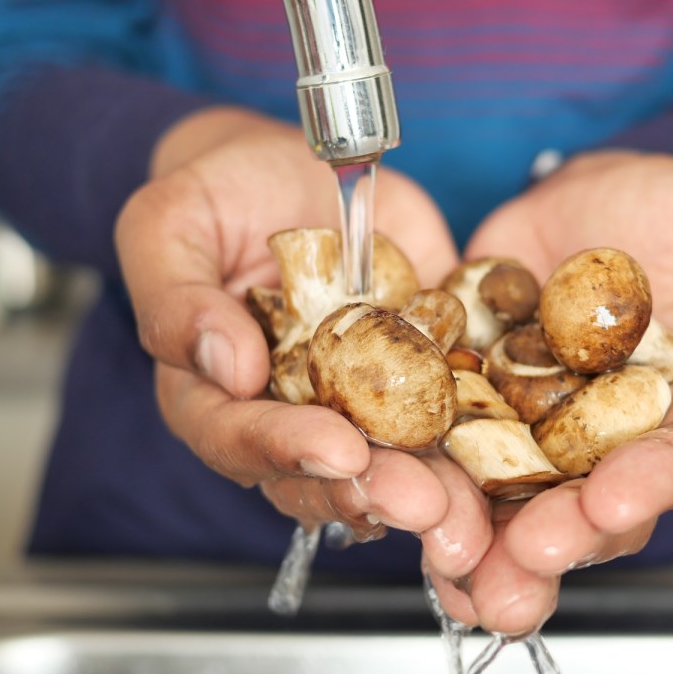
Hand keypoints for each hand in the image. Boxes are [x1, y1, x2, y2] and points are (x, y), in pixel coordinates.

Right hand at [116, 107, 488, 571]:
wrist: (293, 168)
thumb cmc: (215, 195)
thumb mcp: (167, 224)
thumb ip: (176, 297)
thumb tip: (225, 366)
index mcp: (213, 391)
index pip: (238, 438)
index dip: (287, 449)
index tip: (339, 449)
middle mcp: (288, 410)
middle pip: (322, 471)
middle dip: (374, 491)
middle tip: (422, 503)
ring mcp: (358, 398)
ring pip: (390, 462)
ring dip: (431, 490)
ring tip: (465, 505)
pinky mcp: (419, 371)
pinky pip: (449, 414)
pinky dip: (478, 441)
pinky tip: (505, 460)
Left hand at [429, 151, 672, 634]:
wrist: (598, 191)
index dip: (651, 487)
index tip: (614, 500)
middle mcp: (613, 440)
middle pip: (590, 509)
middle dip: (556, 544)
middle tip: (520, 570)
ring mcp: (538, 427)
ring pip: (513, 500)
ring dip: (484, 543)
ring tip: (460, 576)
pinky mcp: (474, 399)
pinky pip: (447, 445)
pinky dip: (424, 478)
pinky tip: (399, 502)